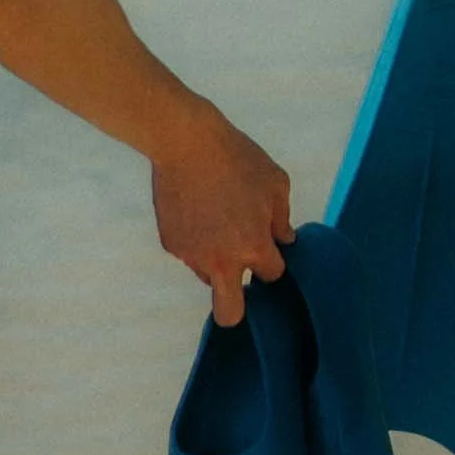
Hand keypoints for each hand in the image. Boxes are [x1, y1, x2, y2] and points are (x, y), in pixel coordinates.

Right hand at [150, 101, 294, 326]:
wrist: (184, 141)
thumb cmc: (237, 158)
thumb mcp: (275, 182)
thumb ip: (282, 218)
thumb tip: (283, 240)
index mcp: (253, 246)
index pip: (272, 276)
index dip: (273, 263)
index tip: (271, 251)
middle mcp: (222, 259)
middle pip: (229, 313)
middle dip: (238, 311)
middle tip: (242, 285)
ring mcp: (192, 255)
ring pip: (208, 276)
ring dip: (217, 262)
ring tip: (217, 222)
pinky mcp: (171, 244)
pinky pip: (189, 253)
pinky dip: (196, 240)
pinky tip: (197, 210)